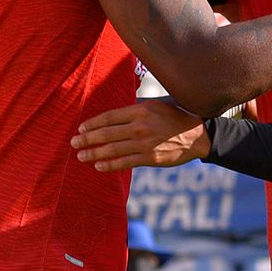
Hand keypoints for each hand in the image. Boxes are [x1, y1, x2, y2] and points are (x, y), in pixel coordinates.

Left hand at [71, 100, 209, 170]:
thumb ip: (138, 107)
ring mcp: (144, 143)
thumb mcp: (157, 105)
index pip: (109, 117)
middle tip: (74, 142)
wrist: (198, 135)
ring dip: (93, 153)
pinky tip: (98, 165)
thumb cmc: (177, 116)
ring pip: (112, 149)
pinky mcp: (150, 158)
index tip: (81, 128)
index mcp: (141, 110)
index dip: (93, 123)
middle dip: (87, 139)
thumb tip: (118, 111)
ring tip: (81, 156)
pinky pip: (125, 162)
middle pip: (106, 133)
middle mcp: (140, 126)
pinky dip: (109, 165)